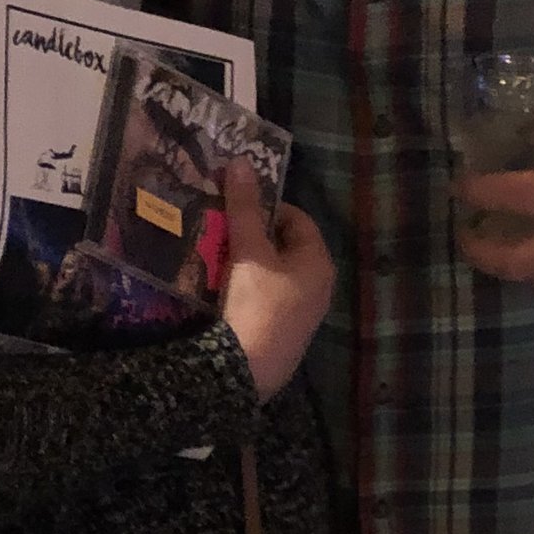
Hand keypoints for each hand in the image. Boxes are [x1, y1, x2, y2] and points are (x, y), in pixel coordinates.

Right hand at [218, 167, 333, 399]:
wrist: (245, 371)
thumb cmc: (255, 303)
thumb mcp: (248, 251)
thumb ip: (244, 207)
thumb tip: (242, 162)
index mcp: (318, 261)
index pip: (296, 218)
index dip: (265, 207)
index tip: (234, 206)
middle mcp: (319, 286)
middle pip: (283, 247)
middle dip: (252, 235)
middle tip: (219, 229)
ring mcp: (303, 314)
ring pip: (272, 274)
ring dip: (246, 263)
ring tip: (214, 256)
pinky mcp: (284, 334)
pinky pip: (266, 298)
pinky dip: (246, 288)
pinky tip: (221, 291)